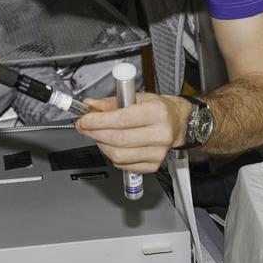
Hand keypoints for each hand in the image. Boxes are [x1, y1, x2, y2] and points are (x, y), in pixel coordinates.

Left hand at [75, 93, 191, 173]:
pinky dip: (112, 155)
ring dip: (101, 145)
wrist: (178, 123)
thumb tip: (89, 106)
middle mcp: (160, 134)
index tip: (84, 119)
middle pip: (118, 139)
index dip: (98, 121)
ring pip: (118, 155)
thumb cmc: (158, 109)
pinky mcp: (153, 165)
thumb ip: (110, 102)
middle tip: (84, 126)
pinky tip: (112, 145)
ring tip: (98, 135)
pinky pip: (123, 165)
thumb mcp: (137, 97)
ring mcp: (158, 152)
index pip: (122, 119)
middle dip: (95, 133)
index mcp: (157, 112)